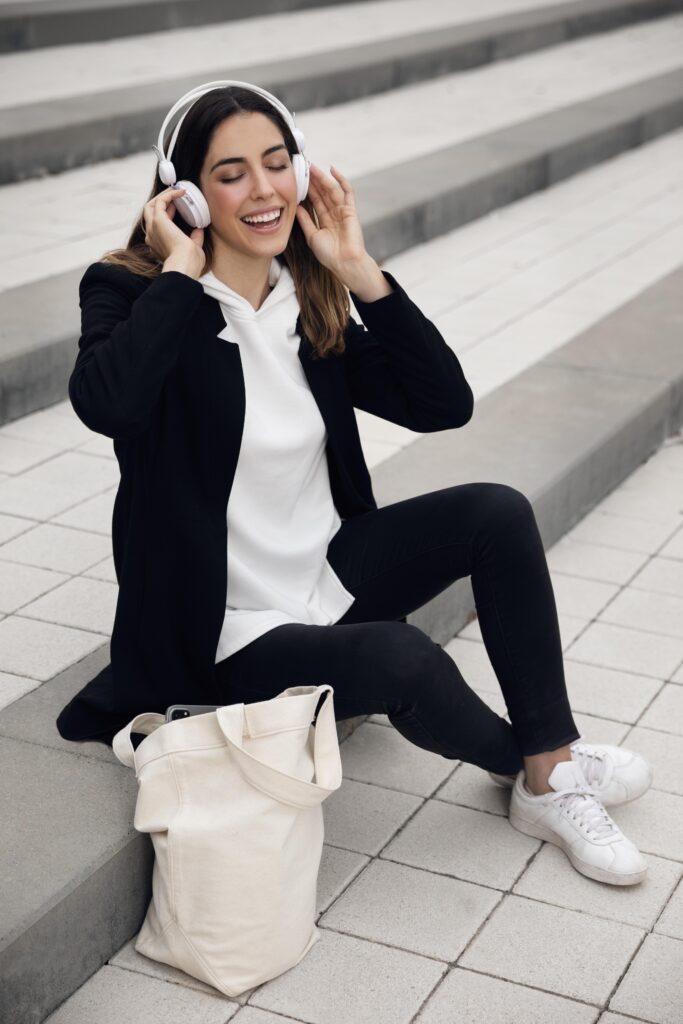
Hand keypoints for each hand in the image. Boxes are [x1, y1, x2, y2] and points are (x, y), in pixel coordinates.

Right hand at [143, 187, 205, 275]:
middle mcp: (151, 236)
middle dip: (161, 201)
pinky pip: (161, 202)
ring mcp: (152, 228)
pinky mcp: (158, 221)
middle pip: (149, 212)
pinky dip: (169, 195)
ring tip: (175, 189)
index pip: (157, 224)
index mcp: (157, 244)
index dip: (167, 213)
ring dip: (163, 196)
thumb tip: (199, 230)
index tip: (178, 207)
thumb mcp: (193, 249)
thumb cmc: (189, 263)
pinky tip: (180, 192)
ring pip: (151, 205)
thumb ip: (194, 238)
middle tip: (174, 194)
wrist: (184, 266)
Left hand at [295, 164, 367, 280]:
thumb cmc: (329, 255)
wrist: (344, 263)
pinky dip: (341, 180)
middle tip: (304, 168)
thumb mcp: (312, 236)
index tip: (299, 179)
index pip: (315, 201)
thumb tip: (296, 207)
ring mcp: (343, 211)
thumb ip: (305, 221)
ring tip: (312, 167)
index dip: (308, 190)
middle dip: (314, 181)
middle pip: (323, 193)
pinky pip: (347, 192)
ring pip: (331, 190)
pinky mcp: (351, 210)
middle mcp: (334, 214)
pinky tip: (332, 170)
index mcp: (325, 221)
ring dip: (322, 178)